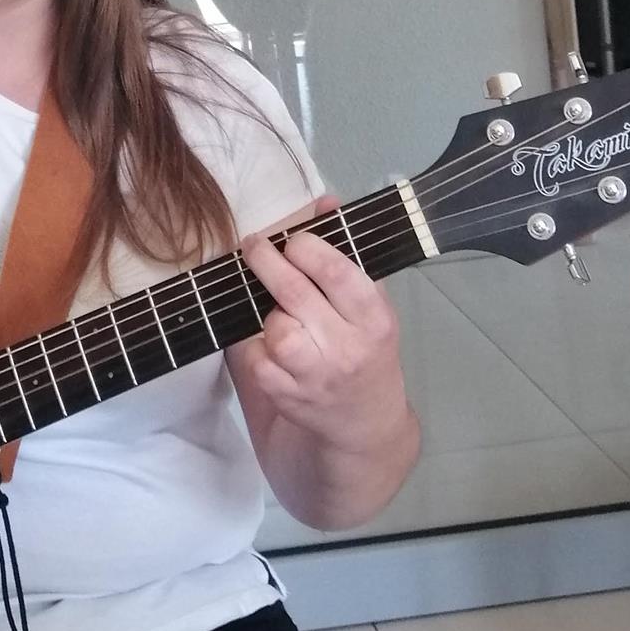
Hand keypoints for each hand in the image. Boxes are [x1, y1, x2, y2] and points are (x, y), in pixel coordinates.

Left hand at [228, 199, 407, 449]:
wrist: (364, 430)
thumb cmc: (365, 354)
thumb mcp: (368, 308)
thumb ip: (345, 255)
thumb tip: (325, 200)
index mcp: (375, 319)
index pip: (336, 271)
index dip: (306, 248)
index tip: (293, 239)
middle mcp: (348, 348)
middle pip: (295, 293)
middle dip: (267, 262)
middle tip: (254, 246)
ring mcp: (315, 376)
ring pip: (275, 327)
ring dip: (270, 315)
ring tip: (281, 315)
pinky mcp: (285, 397)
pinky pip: (255, 356)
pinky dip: (255, 346)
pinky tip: (269, 346)